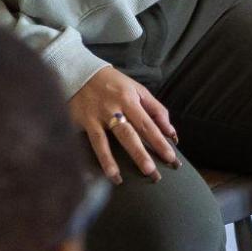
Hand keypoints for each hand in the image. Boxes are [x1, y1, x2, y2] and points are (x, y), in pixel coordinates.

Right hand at [69, 66, 179, 183]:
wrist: (80, 72)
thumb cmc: (114, 84)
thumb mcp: (138, 90)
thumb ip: (156, 110)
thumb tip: (170, 132)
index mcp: (130, 99)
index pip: (148, 124)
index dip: (160, 141)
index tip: (171, 158)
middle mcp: (114, 108)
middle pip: (130, 133)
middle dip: (142, 153)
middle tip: (152, 172)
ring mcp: (98, 116)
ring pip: (109, 139)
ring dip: (116, 159)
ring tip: (122, 177)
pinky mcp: (84, 122)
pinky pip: (94, 142)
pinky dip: (102, 158)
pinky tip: (110, 173)